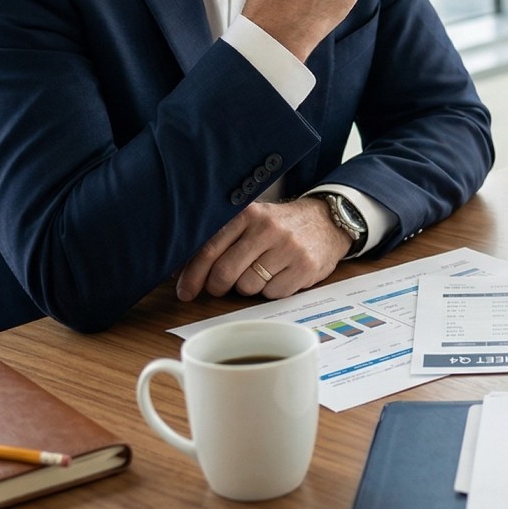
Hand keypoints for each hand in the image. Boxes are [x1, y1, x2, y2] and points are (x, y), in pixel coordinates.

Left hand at [175, 198, 351, 300]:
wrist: (326, 221)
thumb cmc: (279, 227)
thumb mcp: (251, 221)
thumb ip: (220, 240)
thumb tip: (180, 271)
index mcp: (247, 214)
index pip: (209, 248)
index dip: (192, 274)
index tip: (185, 291)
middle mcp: (267, 228)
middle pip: (224, 273)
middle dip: (217, 287)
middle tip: (221, 287)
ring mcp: (288, 247)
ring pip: (248, 287)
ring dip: (249, 287)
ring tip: (261, 272)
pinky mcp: (305, 266)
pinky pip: (273, 294)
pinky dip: (272, 291)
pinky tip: (280, 275)